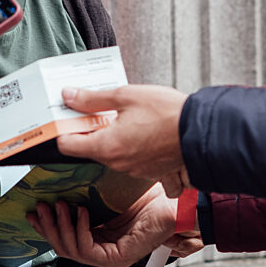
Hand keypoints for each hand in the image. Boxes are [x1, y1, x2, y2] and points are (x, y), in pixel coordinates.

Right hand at [26, 184, 203, 266]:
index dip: (47, 226)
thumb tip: (62, 182)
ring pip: (72, 251)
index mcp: (100, 235)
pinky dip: (79, 230)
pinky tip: (79, 213)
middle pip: (64, 246)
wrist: (177, 201)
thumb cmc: (151, 195)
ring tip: (58, 206)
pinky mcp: (118, 258)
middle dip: (48, 227)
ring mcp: (111, 256)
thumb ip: (87, 193)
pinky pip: (88, 250)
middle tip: (40, 208)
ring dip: (60, 227)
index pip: (65, 237)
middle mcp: (104, 248)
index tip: (34, 211)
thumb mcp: (109, 192)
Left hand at [57, 85, 188, 183]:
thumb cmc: (167, 113)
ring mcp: (133, 169)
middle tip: (95, 108)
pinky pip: (128, 158)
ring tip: (123, 114)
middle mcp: (117, 163)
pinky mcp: (148, 170)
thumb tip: (69, 96)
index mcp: (107, 146)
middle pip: (88, 148)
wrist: (202, 131)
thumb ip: (92, 98)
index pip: (67, 146)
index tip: (65, 116)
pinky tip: (138, 127)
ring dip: (110, 135)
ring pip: (109, 152)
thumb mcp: (125, 96)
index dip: (62, 130)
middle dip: (88, 129)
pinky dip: (127, 144)